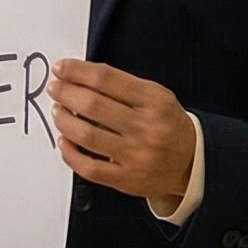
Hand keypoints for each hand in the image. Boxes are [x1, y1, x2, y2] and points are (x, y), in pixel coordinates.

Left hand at [47, 59, 197, 211]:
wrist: (192, 162)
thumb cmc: (167, 124)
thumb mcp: (156, 96)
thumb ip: (121, 85)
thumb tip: (79, 75)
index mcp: (154, 102)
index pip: (107, 79)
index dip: (77, 71)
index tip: (61, 68)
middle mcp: (146, 128)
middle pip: (93, 105)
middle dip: (66, 93)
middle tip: (55, 89)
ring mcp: (136, 155)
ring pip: (87, 135)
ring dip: (64, 120)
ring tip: (58, 111)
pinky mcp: (127, 179)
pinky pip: (89, 167)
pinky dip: (70, 153)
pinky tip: (64, 140)